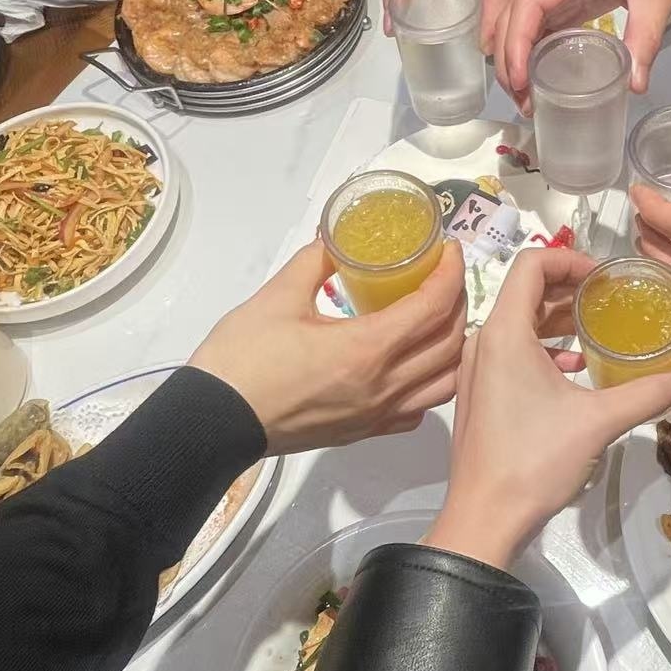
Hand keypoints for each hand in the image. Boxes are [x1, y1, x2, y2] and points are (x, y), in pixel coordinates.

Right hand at [189, 241, 466, 453]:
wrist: (212, 423)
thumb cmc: (242, 362)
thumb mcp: (277, 297)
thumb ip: (314, 261)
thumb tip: (335, 238)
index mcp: (367, 350)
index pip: (433, 307)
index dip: (451, 273)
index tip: (450, 251)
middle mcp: (383, 387)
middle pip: (449, 343)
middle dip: (458, 303)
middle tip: (445, 276)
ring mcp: (377, 415)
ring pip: (444, 383)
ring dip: (453, 347)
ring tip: (440, 319)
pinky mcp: (364, 432)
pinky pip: (418, 411)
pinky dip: (431, 384)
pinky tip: (416, 365)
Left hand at [425, 249, 670, 568]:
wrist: (484, 517)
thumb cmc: (534, 461)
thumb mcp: (599, 421)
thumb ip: (648, 393)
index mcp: (504, 333)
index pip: (532, 263)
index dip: (571, 259)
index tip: (606, 278)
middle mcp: (484, 341)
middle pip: (526, 291)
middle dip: (570, 289)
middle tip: (612, 299)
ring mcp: (476, 369)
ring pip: (518, 323)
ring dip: (557, 319)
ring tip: (598, 329)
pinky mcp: (479, 393)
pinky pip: (510, 351)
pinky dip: (542, 348)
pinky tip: (575, 369)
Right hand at [499, 0, 670, 106]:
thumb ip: (645, 38)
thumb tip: (635, 84)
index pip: (527, 6)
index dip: (516, 45)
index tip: (519, 80)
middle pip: (514, 16)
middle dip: (509, 59)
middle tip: (520, 100)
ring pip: (523, 22)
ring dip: (517, 58)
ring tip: (525, 97)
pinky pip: (542, 24)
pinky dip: (534, 50)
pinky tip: (538, 76)